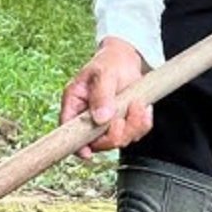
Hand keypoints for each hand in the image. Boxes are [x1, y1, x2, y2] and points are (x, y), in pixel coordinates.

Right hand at [61, 37, 153, 159]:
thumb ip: (101, 95)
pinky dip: (142, 122)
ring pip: (120, 141)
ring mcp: (107, 124)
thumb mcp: (103, 73)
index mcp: (75, 106)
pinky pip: (136, 134)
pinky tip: (140, 106)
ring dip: (132, 126)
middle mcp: (89, 119)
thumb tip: (100, 118)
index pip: (69, 133)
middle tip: (121, 117)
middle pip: (98, 144)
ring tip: (135, 104)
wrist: (126, 59)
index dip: (77, 146)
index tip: (87, 151)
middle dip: (114, 134)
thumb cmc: (109, 62)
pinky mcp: (124, 124)